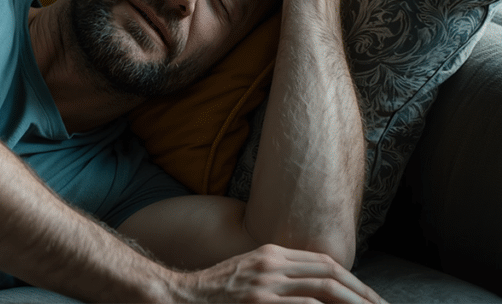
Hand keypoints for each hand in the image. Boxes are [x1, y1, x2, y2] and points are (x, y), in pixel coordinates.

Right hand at [177, 244, 386, 303]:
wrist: (180, 296)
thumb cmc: (215, 290)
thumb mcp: (248, 272)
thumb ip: (278, 274)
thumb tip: (312, 289)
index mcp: (270, 253)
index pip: (323, 262)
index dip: (353, 280)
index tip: (372, 298)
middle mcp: (270, 263)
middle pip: (329, 273)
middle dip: (361, 292)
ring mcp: (264, 284)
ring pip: (322, 290)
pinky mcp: (257, 302)